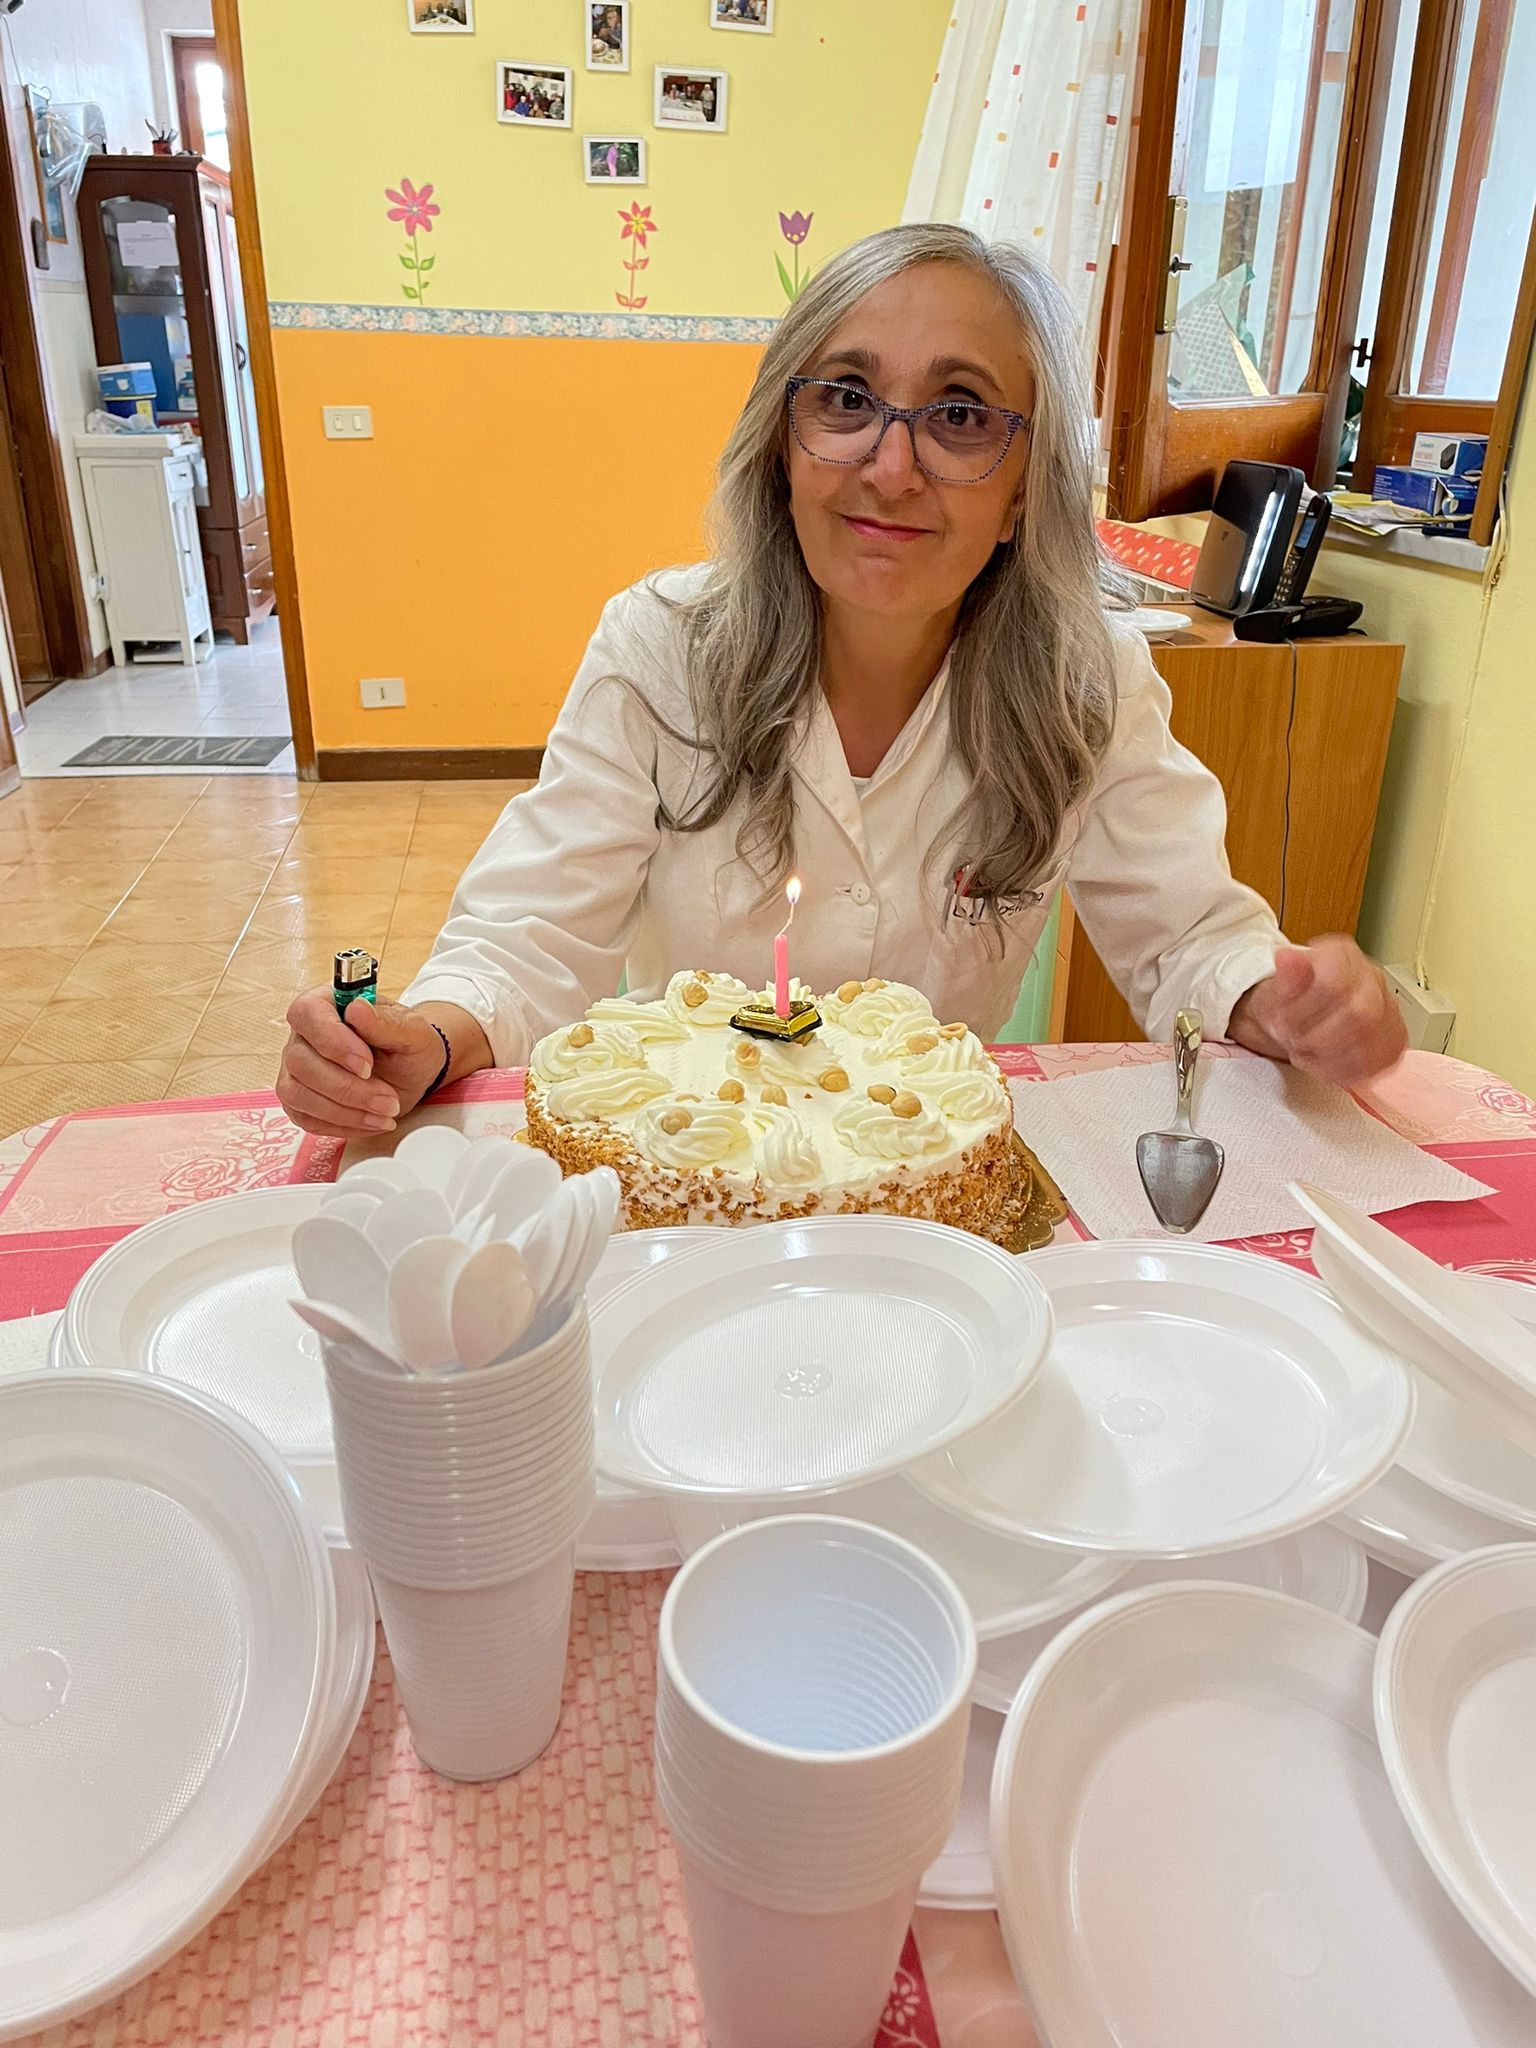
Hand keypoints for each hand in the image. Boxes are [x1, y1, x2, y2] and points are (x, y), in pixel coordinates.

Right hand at [276, 991, 446, 1137]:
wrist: (411, 1073)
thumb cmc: (408, 1045)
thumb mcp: (412, 1032)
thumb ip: (387, 1022)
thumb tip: (357, 1008)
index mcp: (326, 1004)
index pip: (307, 1012)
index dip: (332, 1042)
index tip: (367, 1065)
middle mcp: (304, 1035)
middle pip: (300, 1061)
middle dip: (347, 1087)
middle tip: (388, 1099)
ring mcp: (296, 1070)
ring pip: (297, 1093)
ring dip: (344, 1111)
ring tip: (386, 1112)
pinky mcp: (299, 1101)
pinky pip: (306, 1118)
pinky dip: (342, 1125)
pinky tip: (371, 1121)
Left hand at [1228, 936, 1407, 1088]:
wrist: (1301, 1016)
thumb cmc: (1292, 999)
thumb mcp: (1277, 986)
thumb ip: (1286, 975)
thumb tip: (1286, 958)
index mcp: (1344, 956)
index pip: (1335, 983)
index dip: (1303, 1009)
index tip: (1282, 1017)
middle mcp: (1373, 979)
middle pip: (1359, 1015)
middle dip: (1316, 1036)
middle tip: (1293, 1038)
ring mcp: (1388, 1011)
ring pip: (1369, 1042)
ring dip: (1325, 1055)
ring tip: (1305, 1048)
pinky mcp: (1392, 1042)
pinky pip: (1375, 1064)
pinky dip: (1339, 1070)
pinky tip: (1322, 1061)